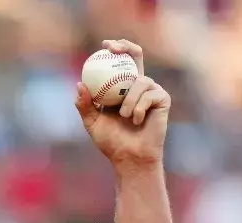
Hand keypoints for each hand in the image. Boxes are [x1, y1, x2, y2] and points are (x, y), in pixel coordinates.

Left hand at [77, 39, 170, 170]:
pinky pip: (149, 95)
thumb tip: (79, 84)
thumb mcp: (92, 123)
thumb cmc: (112, 143)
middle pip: (136, 56)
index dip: (116, 48)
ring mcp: (152, 91)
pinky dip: (139, 109)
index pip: (121, 62)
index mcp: (123, 88)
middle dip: (126, 47)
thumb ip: (84, 105)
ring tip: (124, 117)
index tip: (104, 46)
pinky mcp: (163, 99)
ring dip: (128, 100)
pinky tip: (137, 121)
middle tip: (113, 49)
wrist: (130, 158)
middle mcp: (138, 85)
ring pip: (139, 81)